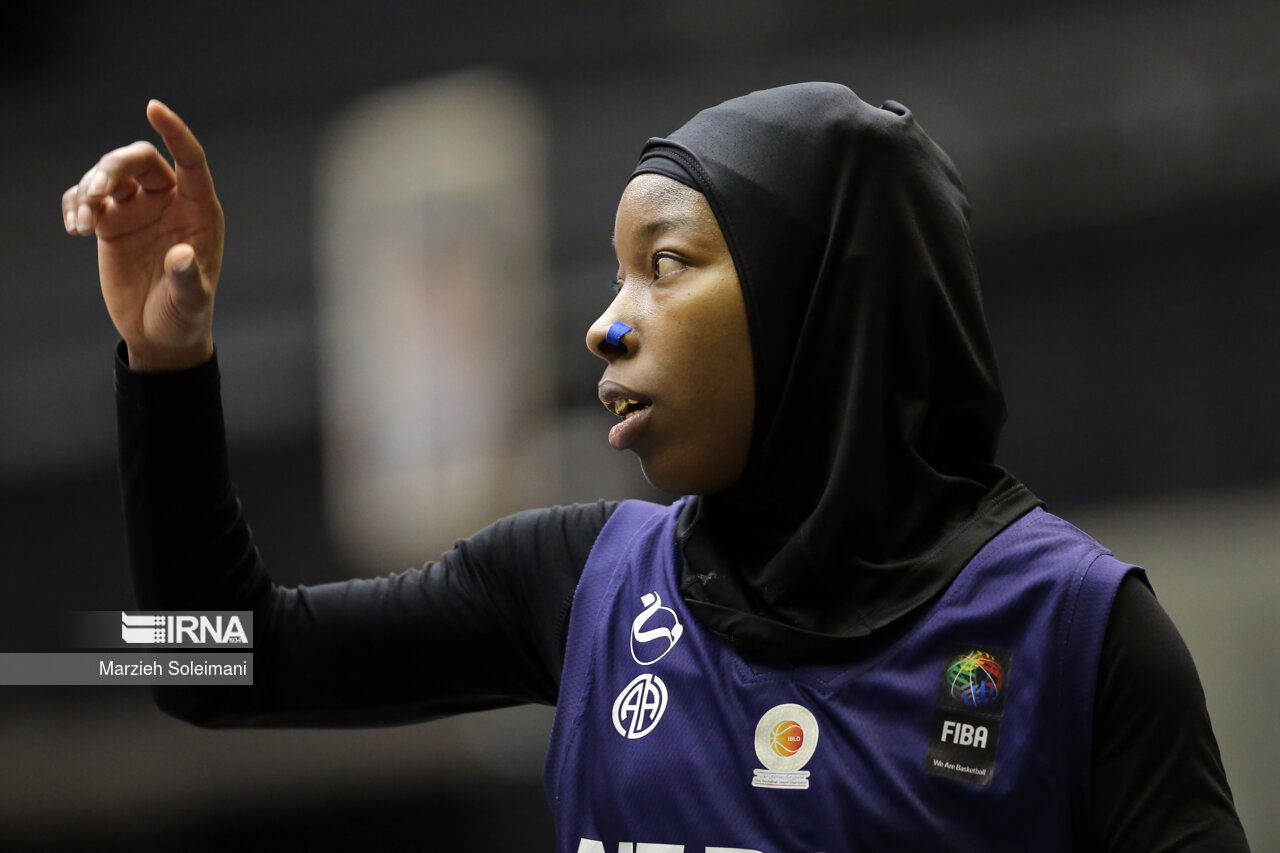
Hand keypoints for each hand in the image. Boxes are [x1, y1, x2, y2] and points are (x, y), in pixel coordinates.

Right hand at [63, 100, 223, 370]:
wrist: (158, 335)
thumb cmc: (184, 317)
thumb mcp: (191, 303)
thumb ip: (188, 279)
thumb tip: (182, 255)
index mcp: (200, 212)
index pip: (191, 160)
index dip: (175, 132)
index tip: (153, 107)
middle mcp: (170, 204)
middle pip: (139, 160)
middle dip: (112, 169)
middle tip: (94, 196)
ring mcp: (139, 211)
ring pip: (110, 175)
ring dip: (88, 189)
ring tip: (81, 225)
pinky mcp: (112, 224)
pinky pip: (87, 198)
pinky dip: (75, 204)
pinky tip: (73, 228)